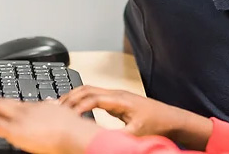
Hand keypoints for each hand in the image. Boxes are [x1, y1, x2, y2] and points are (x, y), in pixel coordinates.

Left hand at [0, 94, 101, 153]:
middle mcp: (25, 109)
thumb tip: (50, 103)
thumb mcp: (61, 112)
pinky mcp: (15, 130)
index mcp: (36, 106)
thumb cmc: (71, 127)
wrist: (72, 132)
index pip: (15, 105)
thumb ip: (52, 108)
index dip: (3, 104)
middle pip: (1, 101)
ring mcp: (19, 118)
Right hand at [60, 86, 211, 147]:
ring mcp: (117, 96)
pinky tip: (78, 110)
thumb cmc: (156, 124)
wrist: (172, 119)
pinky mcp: (118, 101)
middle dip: (71, 97)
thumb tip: (99, 140)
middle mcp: (116, 94)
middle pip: (88, 89)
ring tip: (61, 108)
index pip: (92, 97)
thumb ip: (117, 137)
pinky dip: (84, 100)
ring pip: (91, 90)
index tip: (65, 116)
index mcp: (119, 99)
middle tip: (56, 109)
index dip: (77, 105)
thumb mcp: (135, 134)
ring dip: (76, 97)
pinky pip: (96, 96)